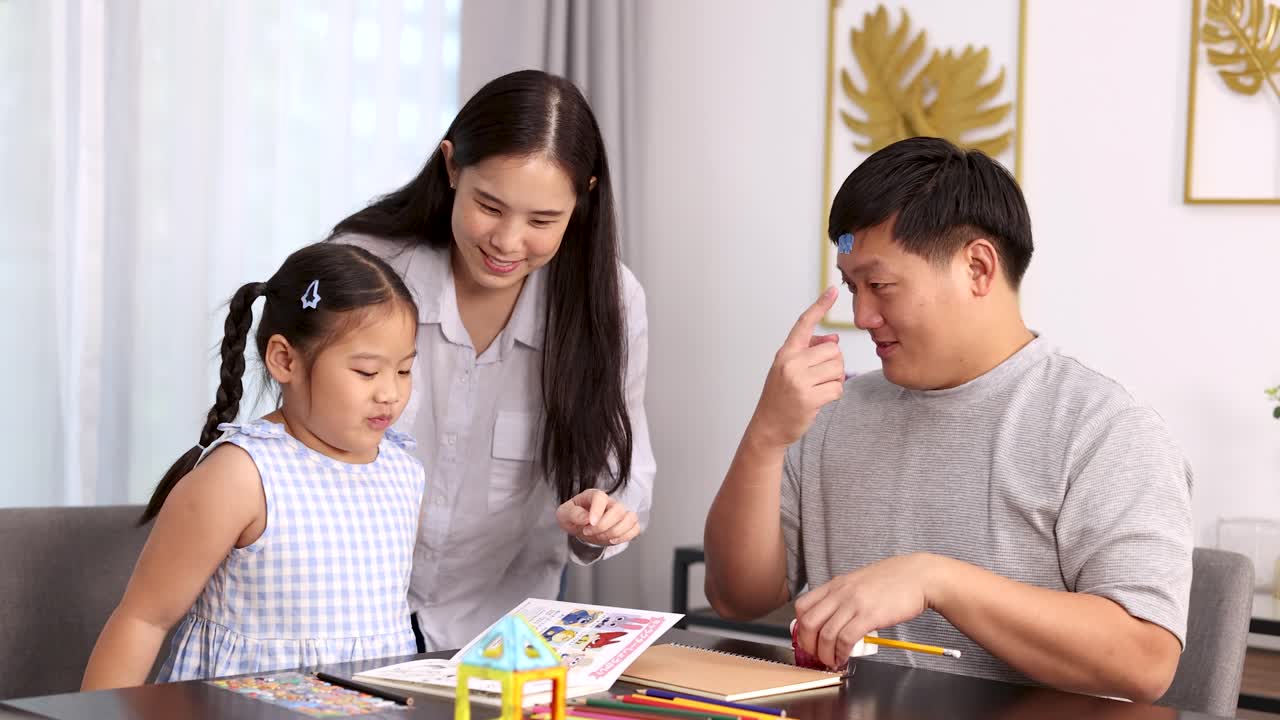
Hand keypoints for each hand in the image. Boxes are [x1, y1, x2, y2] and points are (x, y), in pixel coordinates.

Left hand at [556, 489, 639, 545]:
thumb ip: (573, 514)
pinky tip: (613, 540)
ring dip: (616, 532)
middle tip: (588, 532)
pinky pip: (635, 528)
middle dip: (604, 526)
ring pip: (630, 519)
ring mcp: (619, 513)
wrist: (580, 526)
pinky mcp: (625, 525)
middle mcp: (609, 502)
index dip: (597, 510)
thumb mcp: (564, 514)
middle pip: (618, 510)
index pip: (601, 497)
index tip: (589, 524)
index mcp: (593, 496)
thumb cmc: (572, 517)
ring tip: (602, 537)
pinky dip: (626, 536)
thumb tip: (586, 518)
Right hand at [747, 287, 843, 449]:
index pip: (804, 323)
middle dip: (834, 364)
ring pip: (838, 368)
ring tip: (818, 388)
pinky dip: (834, 394)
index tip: (833, 290)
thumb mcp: (788, 369)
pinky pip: (838, 388)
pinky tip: (820, 400)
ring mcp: (799, 381)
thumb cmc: (781, 396)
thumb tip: (834, 339)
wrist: (768, 426)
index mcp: (785, 352)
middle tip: (820, 377)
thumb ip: (809, 352)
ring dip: (835, 379)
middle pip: (833, 350)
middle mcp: (790, 363)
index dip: (820, 305)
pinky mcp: (809, 398)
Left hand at [793, 553, 939, 668]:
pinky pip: (846, 639)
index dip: (800, 627)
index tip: (808, 640)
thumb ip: (844, 597)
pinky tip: (844, 658)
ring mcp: (854, 603)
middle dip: (808, 645)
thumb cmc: (893, 581)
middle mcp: (840, 593)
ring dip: (824, 654)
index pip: (802, 606)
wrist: (919, 575)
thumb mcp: (859, 583)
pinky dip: (841, 653)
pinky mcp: (869, 615)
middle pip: (808, 622)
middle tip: (816, 655)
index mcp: (836, 585)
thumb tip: (832, 618)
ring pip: (825, 634)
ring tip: (831, 661)